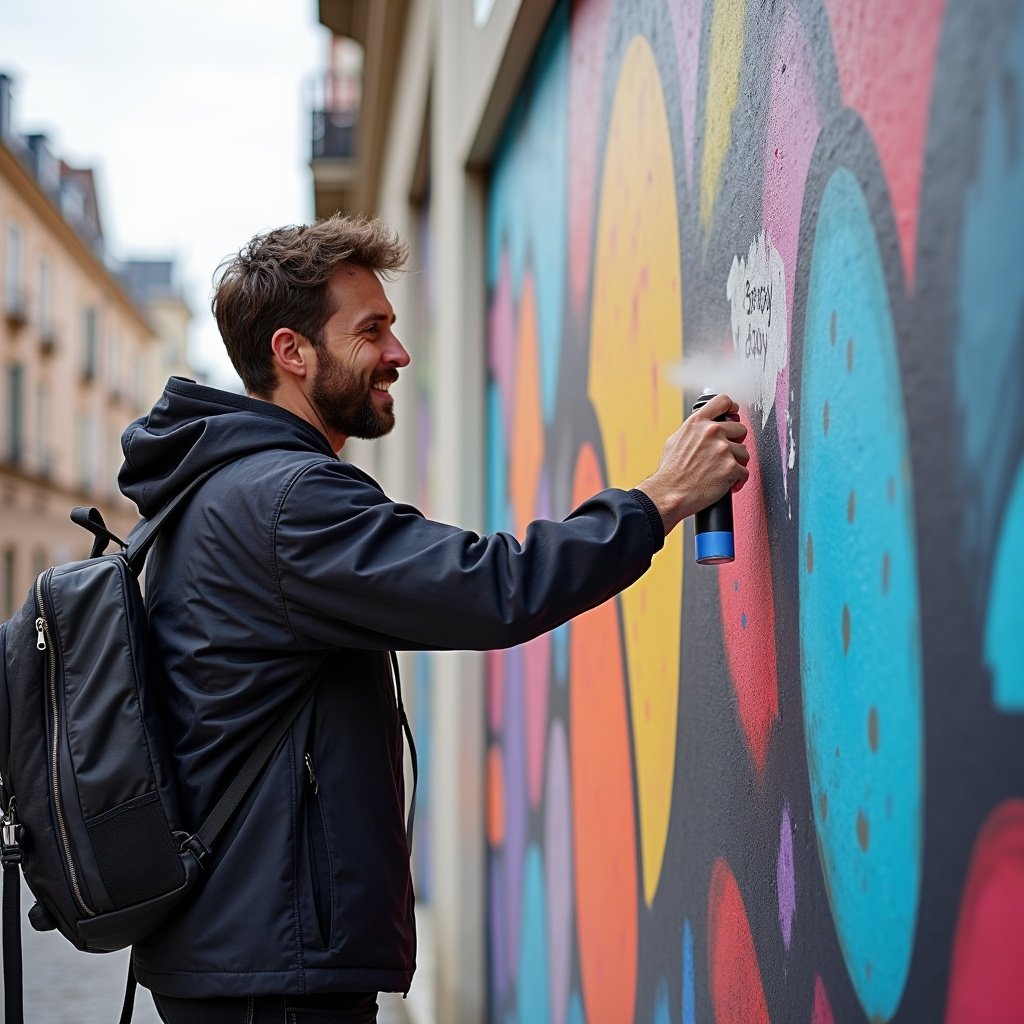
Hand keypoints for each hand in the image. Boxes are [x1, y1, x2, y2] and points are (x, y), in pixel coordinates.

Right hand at [637, 393, 749, 533]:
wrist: (669, 493)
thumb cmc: (670, 473)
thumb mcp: (674, 441)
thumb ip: (693, 431)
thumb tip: (702, 429)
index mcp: (697, 423)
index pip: (723, 401)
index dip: (732, 408)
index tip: (734, 414)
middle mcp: (712, 432)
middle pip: (740, 428)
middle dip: (734, 441)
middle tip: (725, 454)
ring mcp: (723, 449)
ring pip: (744, 452)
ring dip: (736, 462)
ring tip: (722, 472)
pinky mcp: (731, 467)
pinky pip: (744, 471)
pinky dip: (737, 480)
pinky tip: (726, 483)